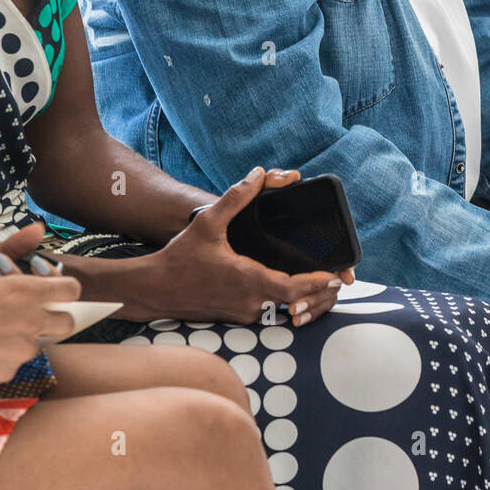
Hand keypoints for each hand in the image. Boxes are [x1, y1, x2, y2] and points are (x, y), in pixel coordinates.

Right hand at [0, 227, 81, 381]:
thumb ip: (12, 246)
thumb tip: (38, 230)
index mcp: (25, 291)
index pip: (72, 290)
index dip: (61, 287)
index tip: (48, 286)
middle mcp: (29, 322)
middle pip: (67, 323)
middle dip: (53, 316)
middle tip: (30, 310)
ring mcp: (19, 351)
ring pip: (39, 345)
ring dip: (25, 337)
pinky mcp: (5, 373)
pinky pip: (15, 364)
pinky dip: (4, 356)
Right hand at [142, 166, 353, 326]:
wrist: (154, 289)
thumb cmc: (180, 257)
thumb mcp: (208, 222)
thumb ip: (236, 197)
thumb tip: (258, 173)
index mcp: (246, 279)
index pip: (291, 288)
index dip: (316, 283)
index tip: (335, 276)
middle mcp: (248, 302)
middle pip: (293, 301)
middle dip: (315, 291)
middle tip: (335, 277)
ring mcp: (242, 313)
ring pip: (280, 308)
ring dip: (299, 297)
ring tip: (318, 281)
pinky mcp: (235, 316)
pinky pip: (266, 310)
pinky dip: (281, 301)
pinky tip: (289, 286)